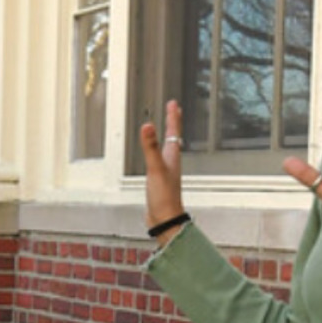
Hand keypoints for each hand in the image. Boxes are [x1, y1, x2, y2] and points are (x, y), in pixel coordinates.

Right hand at [136, 100, 186, 243]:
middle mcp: (170, 162)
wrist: (165, 220)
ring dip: (166, 137)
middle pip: (172, 138)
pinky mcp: (158, 180)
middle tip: (172, 110)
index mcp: (172, 157)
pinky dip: (156, 152)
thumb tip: (147, 126)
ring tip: (164, 129)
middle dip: (172, 123)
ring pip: (166, 148)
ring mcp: (165, 171)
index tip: (173, 103)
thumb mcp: (155, 169)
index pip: (173, 132)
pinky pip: (158, 160)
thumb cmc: (164, 196)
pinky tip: (153, 156)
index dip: (173, 117)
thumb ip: (150, 147)